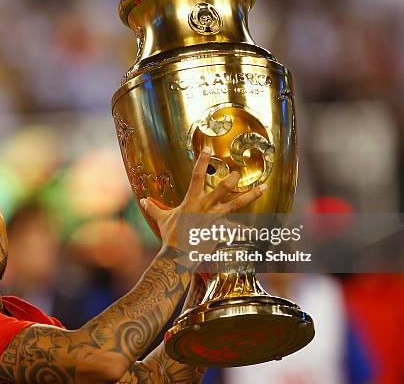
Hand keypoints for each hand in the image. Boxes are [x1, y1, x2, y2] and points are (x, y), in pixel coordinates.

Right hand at [140, 146, 265, 261]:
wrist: (178, 255)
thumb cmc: (170, 236)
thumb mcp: (161, 219)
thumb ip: (153, 208)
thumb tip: (142, 201)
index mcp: (191, 201)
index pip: (196, 176)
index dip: (202, 161)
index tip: (208, 149)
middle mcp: (205, 207)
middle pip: (222, 188)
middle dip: (231, 179)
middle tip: (238, 173)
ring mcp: (214, 219)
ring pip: (235, 205)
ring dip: (249, 196)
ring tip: (262, 188)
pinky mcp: (220, 231)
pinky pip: (235, 229)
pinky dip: (245, 230)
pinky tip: (257, 229)